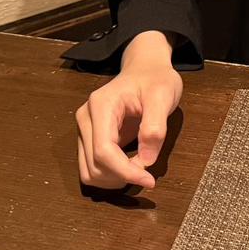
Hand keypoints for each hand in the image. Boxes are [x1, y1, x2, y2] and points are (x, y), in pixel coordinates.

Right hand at [74, 30, 182, 189]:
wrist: (145, 69)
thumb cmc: (155, 78)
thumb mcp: (163, 96)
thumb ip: (155, 126)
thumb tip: (146, 160)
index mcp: (101, 105)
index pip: (103, 151)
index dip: (125, 171)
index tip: (150, 180)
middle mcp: (86, 117)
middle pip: (94, 164)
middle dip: (121, 176)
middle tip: (148, 173)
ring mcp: (85, 128)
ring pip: (89, 171)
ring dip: (113, 179)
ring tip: (138, 170)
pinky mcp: (90, 138)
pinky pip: (92, 167)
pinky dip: (110, 175)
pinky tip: (129, 167)